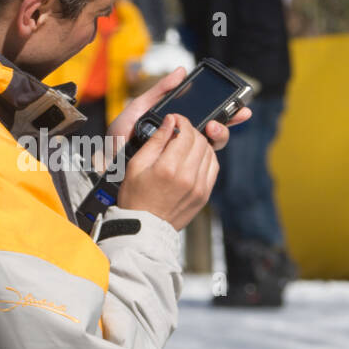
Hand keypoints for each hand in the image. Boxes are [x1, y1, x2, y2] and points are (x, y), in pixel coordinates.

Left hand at [108, 65, 251, 152]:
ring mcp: (182, 157)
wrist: (107, 166)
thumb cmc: (120, 137)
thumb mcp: (139, 108)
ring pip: (211, 148)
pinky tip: (206, 145)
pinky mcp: (179, 172)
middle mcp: (183, 141)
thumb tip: (182, 71)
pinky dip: (207, 155)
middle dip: (226, 124)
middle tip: (223, 120)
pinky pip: (200, 165)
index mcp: (176, 125)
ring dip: (219, 136)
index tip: (238, 104)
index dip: (225, 111)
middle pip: (214, 132)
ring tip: (212, 129)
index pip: (206, 116)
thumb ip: (160, 90)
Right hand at [117, 113, 220, 231]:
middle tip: (179, 131)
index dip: (182, 121)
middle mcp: (187, 177)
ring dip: (199, 143)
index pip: (186, 133)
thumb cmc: (135, 198)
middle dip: (190, 130)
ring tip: (186, 145)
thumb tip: (169, 121)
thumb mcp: (136, 165)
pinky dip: (206, 158)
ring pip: (209, 152)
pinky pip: (213, 168)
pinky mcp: (204, 195)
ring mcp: (199, 187)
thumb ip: (155, 140)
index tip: (175, 120)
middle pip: (200, 141)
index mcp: (168, 168)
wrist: (143, 228)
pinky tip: (195, 158)